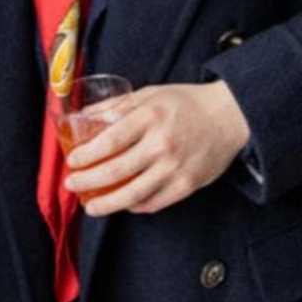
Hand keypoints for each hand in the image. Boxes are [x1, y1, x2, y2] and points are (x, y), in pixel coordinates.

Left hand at [60, 80, 251, 216]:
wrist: (230, 117)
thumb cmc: (187, 103)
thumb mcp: (151, 94)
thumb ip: (117, 105)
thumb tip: (84, 115)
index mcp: (151, 117)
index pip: (110, 141)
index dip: (87, 156)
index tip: (72, 162)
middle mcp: (162, 144)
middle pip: (116, 171)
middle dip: (87, 182)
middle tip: (72, 185)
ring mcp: (175, 168)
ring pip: (133, 194)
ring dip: (107, 204)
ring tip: (91, 207)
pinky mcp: (186, 185)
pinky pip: (154, 203)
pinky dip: (135, 206)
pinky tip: (124, 204)